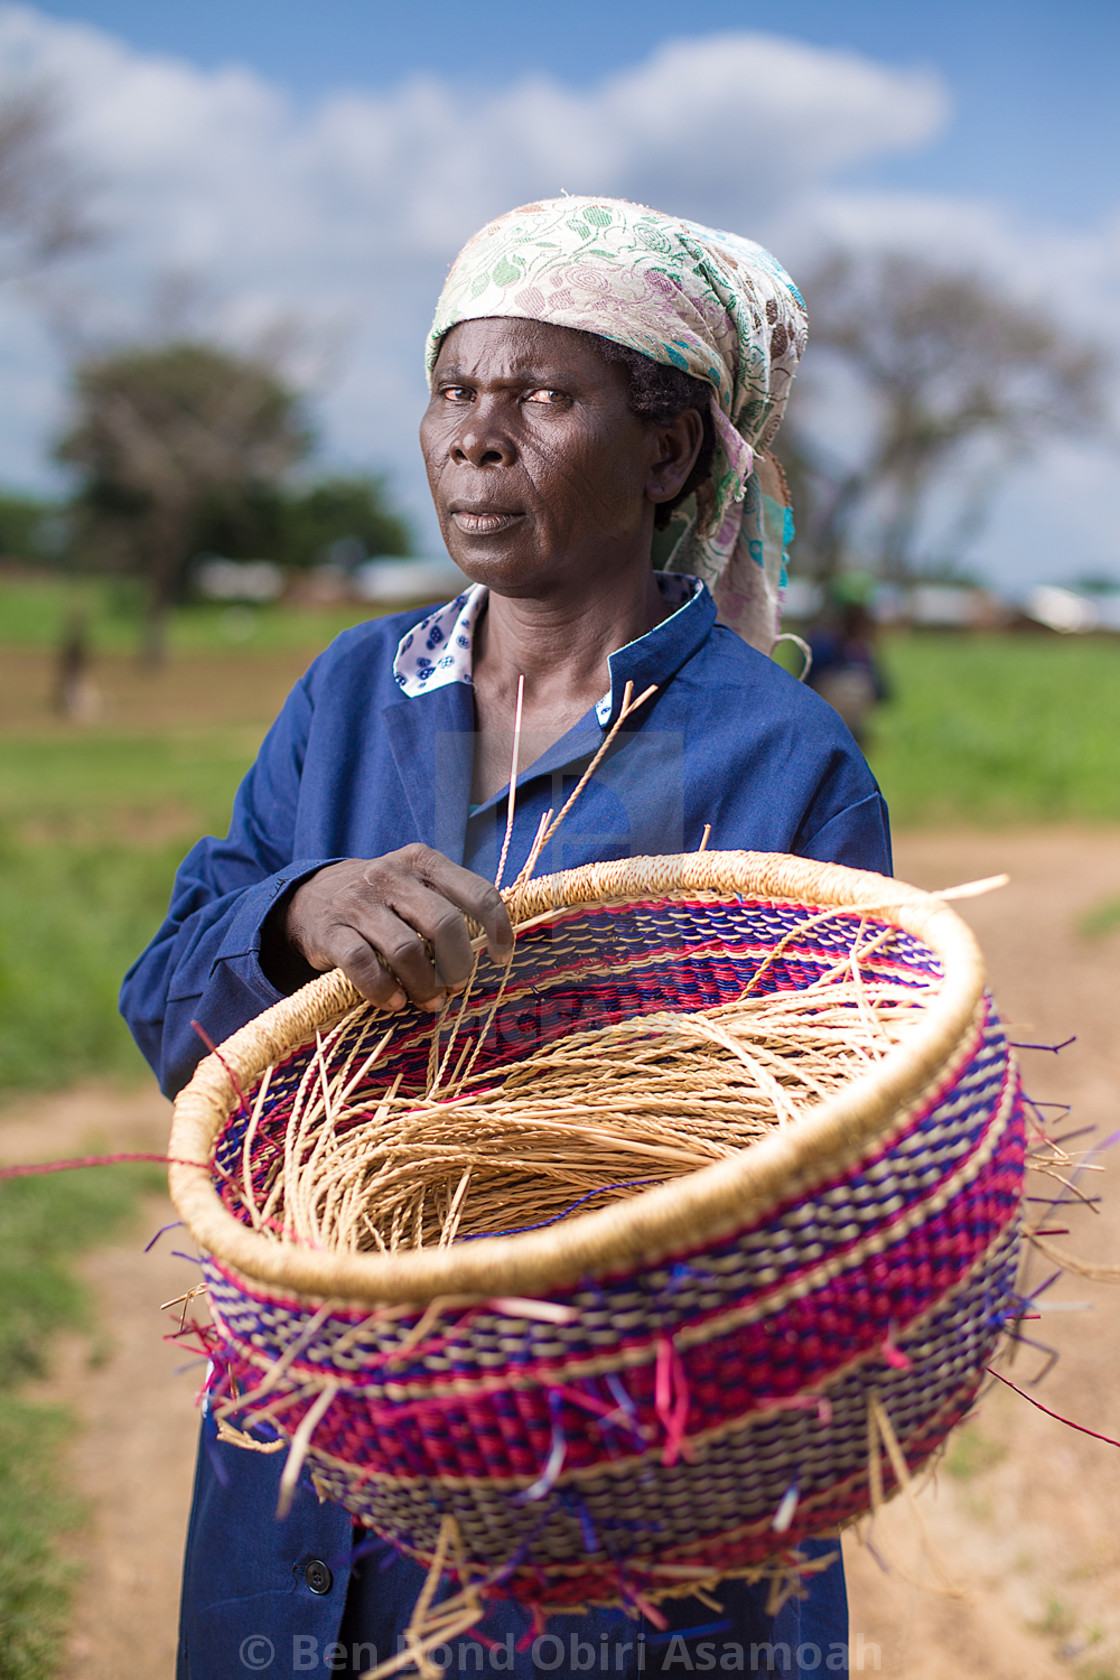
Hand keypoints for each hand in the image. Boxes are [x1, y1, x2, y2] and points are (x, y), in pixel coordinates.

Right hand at [276, 845, 513, 1011]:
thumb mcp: (414, 883)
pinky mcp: (331, 931)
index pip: (476, 891)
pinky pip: (363, 966)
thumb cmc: (381, 898)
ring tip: (430, 1001)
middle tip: (456, 986)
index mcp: (422, 861)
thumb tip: (490, 947)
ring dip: (424, 985)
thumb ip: (449, 903)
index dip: (497, 928)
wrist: (311, 896)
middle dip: (457, 964)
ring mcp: (359, 902)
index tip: (502, 956)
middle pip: (443, 924)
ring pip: (406, 950)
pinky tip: (395, 1002)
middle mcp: (392, 875)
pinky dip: (383, 990)